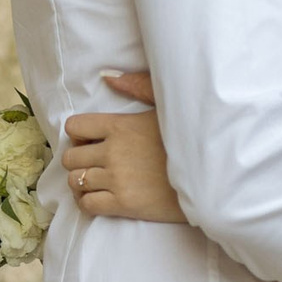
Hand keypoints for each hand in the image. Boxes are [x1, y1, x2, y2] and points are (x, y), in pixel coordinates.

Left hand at [59, 72, 185, 223]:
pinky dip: (88, 201)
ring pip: (75, 181)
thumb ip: (137, 86)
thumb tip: (107, 76)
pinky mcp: (124, 204)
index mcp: (120, 125)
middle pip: (70, 157)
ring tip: (97, 181)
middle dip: (78, 159)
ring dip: (82, 181)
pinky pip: (87, 204)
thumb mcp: (167, 105)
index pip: (75, 127)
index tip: (91, 140)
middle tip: (94, 162)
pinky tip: (101, 197)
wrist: (210, 176)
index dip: (79, 134)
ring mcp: (117, 179)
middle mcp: (113, 151)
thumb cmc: (191, 137)